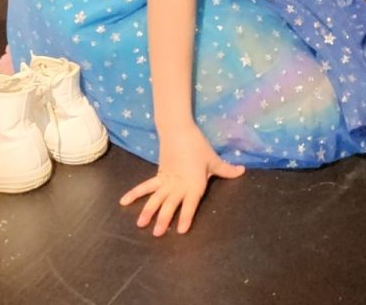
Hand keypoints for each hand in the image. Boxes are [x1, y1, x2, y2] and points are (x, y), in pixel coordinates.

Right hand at [119, 125, 243, 235]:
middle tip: (158, 234)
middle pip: (170, 205)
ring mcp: (167, 181)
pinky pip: (146, 186)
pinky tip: (123, 201)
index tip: (181, 231)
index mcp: (194, 184)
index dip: (186, 217)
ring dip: (148, 211)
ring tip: (140, 224)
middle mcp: (179, 185)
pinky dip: (134, 193)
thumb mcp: (214, 160)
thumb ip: (227, 169)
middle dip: (164, 220)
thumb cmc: (199, 147)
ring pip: (156, 198)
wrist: (179, 132)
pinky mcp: (159, 174)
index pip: (190, 204)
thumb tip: (242, 171)